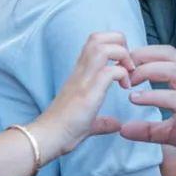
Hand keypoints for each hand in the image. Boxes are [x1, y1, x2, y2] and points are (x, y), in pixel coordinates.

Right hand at [29, 32, 133, 163]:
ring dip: (121, 54)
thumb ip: (102, 121)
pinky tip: (125, 87)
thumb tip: (116, 124)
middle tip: (128, 63)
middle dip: (119, 42)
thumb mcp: (88, 122)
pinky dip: (122, 74)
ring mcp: (83, 79)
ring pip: (103, 46)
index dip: (114, 45)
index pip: (95, 42)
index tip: (124, 65)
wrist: (46, 138)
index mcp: (80, 73)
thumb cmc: (62, 130)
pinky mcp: (88, 92)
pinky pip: (109, 70)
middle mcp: (80, 71)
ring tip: (128, 72)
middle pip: (99, 37)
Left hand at [120, 45, 175, 172]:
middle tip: (120, 67)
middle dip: (142, 55)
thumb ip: (150, 130)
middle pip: (169, 54)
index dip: (143, 55)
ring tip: (128, 82)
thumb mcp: (175, 134)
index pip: (166, 56)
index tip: (122, 66)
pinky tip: (136, 99)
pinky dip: (154, 95)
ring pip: (173, 68)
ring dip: (147, 70)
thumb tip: (123, 130)